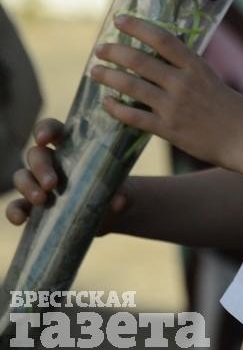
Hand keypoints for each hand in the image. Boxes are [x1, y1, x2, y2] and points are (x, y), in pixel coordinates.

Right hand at [6, 119, 127, 234]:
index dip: (45, 130)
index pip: (53, 129)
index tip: (44, 139)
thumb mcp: (121, 188)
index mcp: (72, 147)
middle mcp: (52, 162)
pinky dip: (13, 211)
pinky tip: (19, 219)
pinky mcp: (33, 206)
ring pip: (21, 176)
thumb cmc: (113, 189)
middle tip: (51, 184)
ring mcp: (39, 183)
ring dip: (27, 187)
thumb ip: (121, 192)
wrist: (109, 214)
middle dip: (40, 167)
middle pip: (36, 155)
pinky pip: (16, 206)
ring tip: (41, 200)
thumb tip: (118, 202)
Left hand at [90, 15, 242, 170]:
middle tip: (100, 48)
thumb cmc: (235, 111)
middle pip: (140, 60)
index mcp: (197, 67)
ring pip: (131, 86)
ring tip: (95, 71)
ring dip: (109, 77)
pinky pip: (133, 117)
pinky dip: (116, 108)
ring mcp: (174, 106)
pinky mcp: (168, 129)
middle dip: (115, 52)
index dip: (138, 27)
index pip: (162, 39)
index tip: (119, 20)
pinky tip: (106, 103)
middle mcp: (183, 83)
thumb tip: (164, 62)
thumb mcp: (214, 81)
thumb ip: (190, 72)